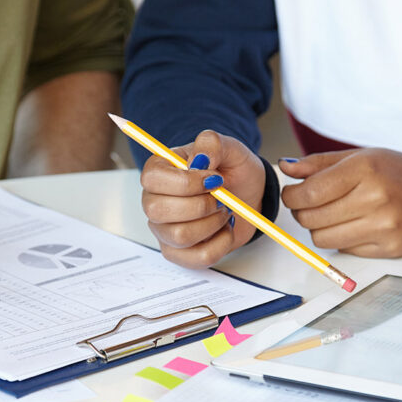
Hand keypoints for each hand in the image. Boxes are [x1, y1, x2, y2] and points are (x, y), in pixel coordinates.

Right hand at [140, 130, 263, 267]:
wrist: (248, 195)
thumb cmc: (232, 171)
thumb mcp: (229, 148)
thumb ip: (212, 144)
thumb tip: (199, 159)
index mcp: (159, 171)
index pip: (153, 179)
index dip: (186, 182)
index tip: (213, 178)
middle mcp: (155, 201)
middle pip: (159, 211)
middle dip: (201, 205)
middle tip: (221, 197)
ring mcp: (164, 230)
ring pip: (180, 236)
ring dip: (212, 223)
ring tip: (224, 211)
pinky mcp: (180, 253)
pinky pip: (198, 257)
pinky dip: (221, 243)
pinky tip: (224, 229)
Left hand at [278, 148, 401, 256]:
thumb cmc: (394, 172)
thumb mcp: (358, 157)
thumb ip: (318, 164)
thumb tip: (285, 168)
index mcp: (365, 169)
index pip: (310, 193)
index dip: (292, 197)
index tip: (292, 194)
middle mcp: (375, 198)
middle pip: (312, 218)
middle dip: (302, 212)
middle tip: (310, 205)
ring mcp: (384, 227)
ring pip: (323, 239)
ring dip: (319, 228)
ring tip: (332, 215)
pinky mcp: (389, 249)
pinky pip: (344, 251)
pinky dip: (341, 240)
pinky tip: (355, 225)